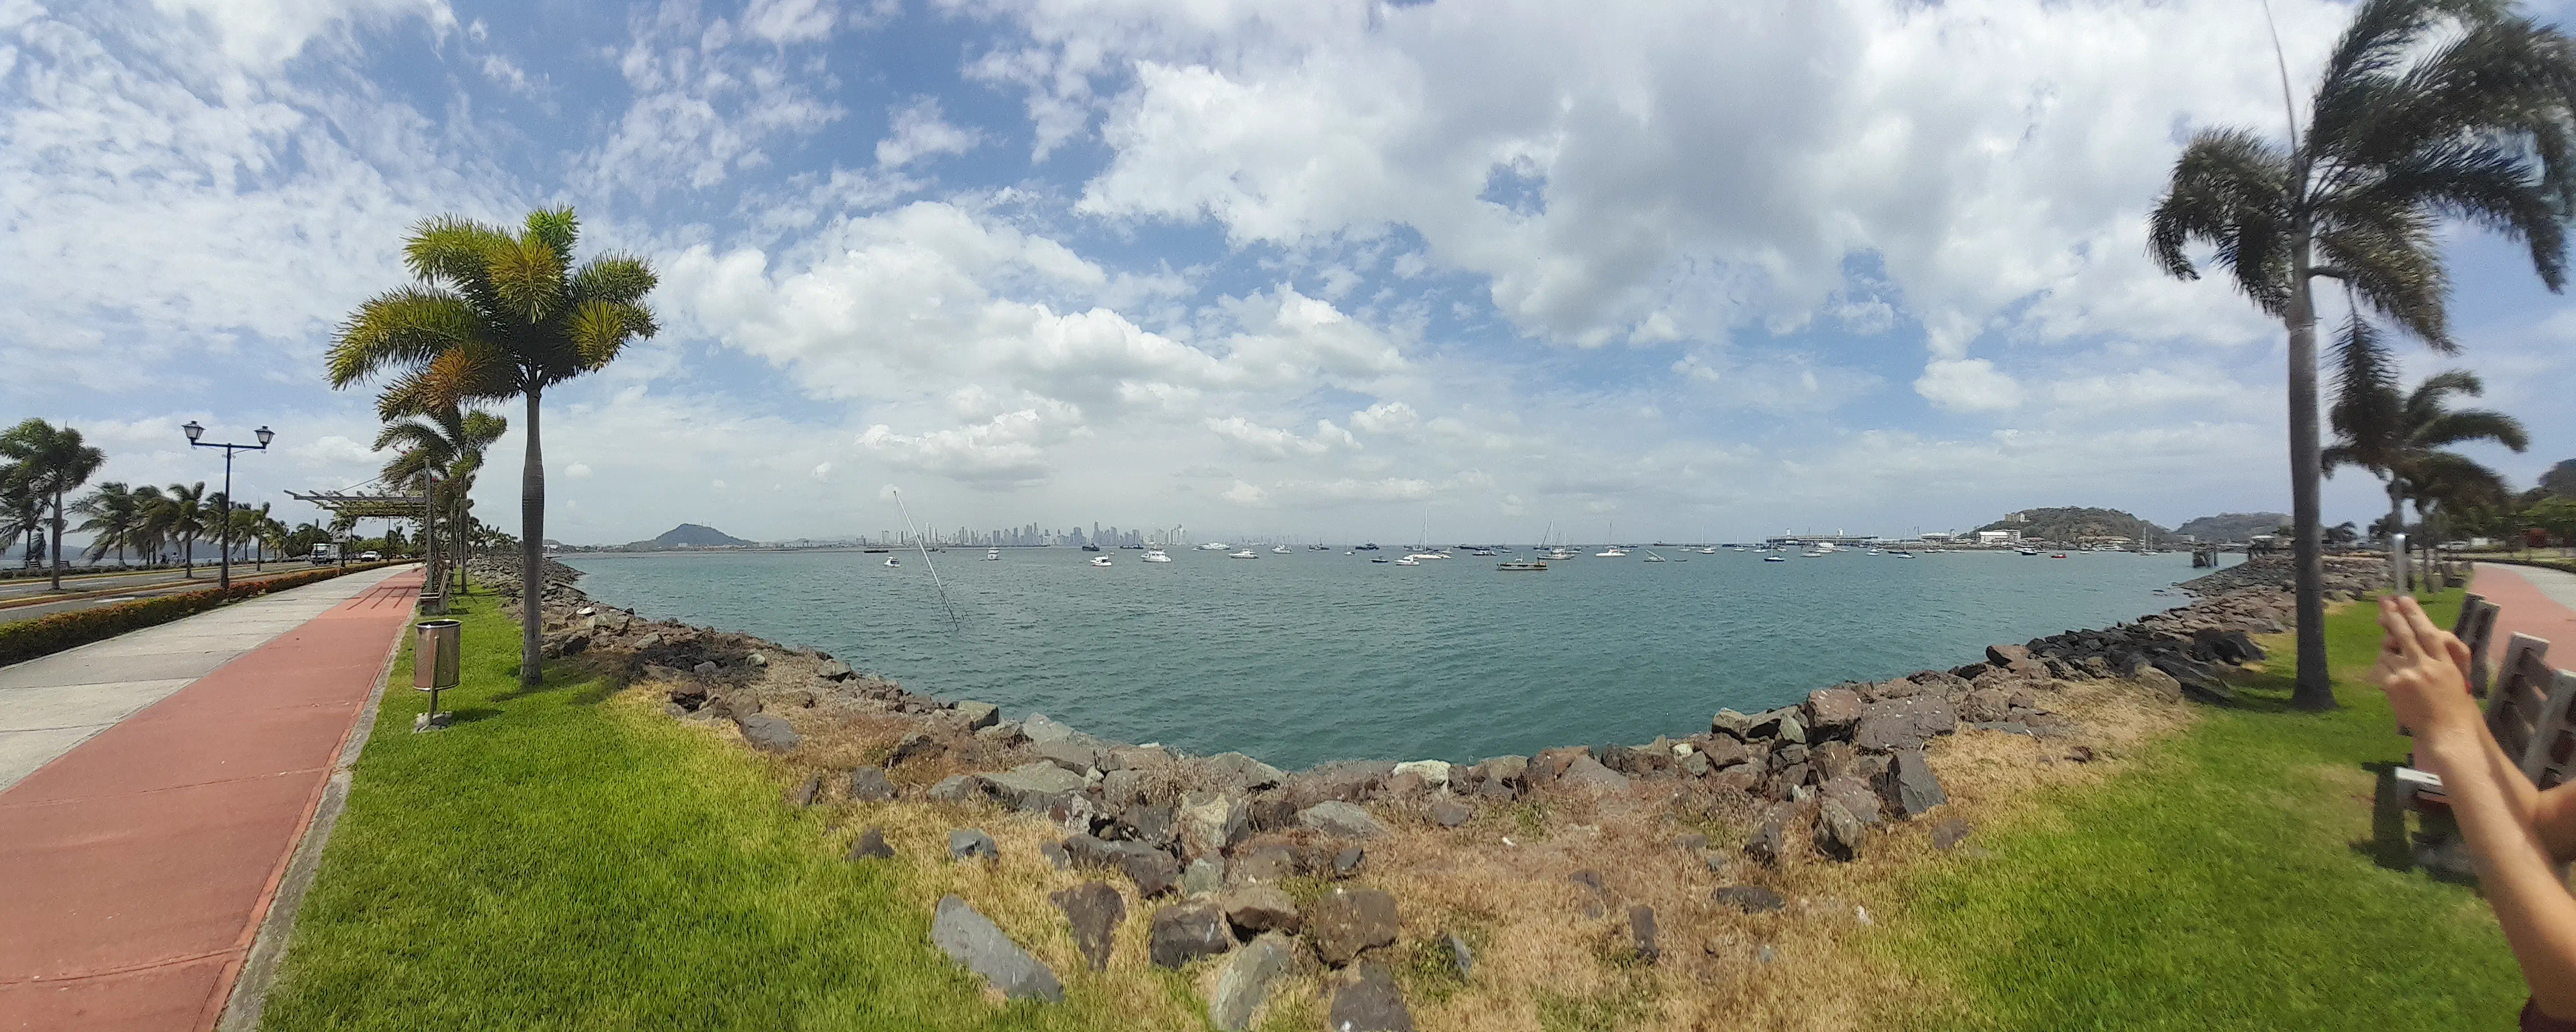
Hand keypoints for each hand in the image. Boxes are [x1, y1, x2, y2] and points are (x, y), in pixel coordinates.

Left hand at [2369, 595, 2482, 744]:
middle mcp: (2427, 664)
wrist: (2447, 732)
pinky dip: (2381, 669)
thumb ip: (2438, 659)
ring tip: (2396, 662)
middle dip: (2393, 615)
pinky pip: (2380, 669)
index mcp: (2445, 662)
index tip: (2404, 599)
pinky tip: (2390, 676)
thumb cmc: (2454, 709)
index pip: (2429, 632)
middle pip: (2406, 634)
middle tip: (2384, 600)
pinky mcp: (2394, 685)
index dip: (2415, 613)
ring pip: (2387, 653)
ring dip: (2387, 653)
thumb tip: (2418, 645)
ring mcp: (2409, 674)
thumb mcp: (2453, 679)